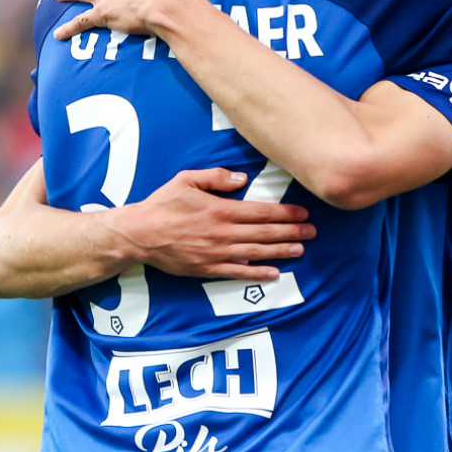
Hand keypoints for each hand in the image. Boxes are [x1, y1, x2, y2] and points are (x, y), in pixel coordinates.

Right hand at [110, 168, 315, 281]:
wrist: (139, 234)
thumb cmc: (162, 204)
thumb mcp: (186, 180)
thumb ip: (216, 177)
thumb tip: (241, 178)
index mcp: (221, 210)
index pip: (261, 212)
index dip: (284, 213)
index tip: (302, 213)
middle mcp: (223, 233)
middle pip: (264, 233)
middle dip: (291, 232)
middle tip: (312, 231)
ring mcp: (216, 253)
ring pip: (256, 253)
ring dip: (281, 252)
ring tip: (301, 250)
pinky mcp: (208, 269)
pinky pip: (237, 273)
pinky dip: (257, 274)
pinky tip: (274, 274)